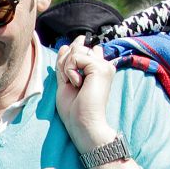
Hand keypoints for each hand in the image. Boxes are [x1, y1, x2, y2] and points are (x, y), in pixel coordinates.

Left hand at [55, 35, 115, 151]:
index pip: (81, 49)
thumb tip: (66, 45)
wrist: (82, 123)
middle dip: (65, 63)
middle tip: (71, 83)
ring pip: (75, 51)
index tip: (70, 78)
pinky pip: (75, 57)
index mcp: (96, 68)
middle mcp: (103, 65)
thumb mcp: (65, 81)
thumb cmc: (74, 109)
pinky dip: (69, 71)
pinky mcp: (100, 67)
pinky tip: (77, 84)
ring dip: (67, 68)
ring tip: (75, 85)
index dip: (68, 58)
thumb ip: (65, 64)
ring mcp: (104, 65)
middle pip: (76, 48)